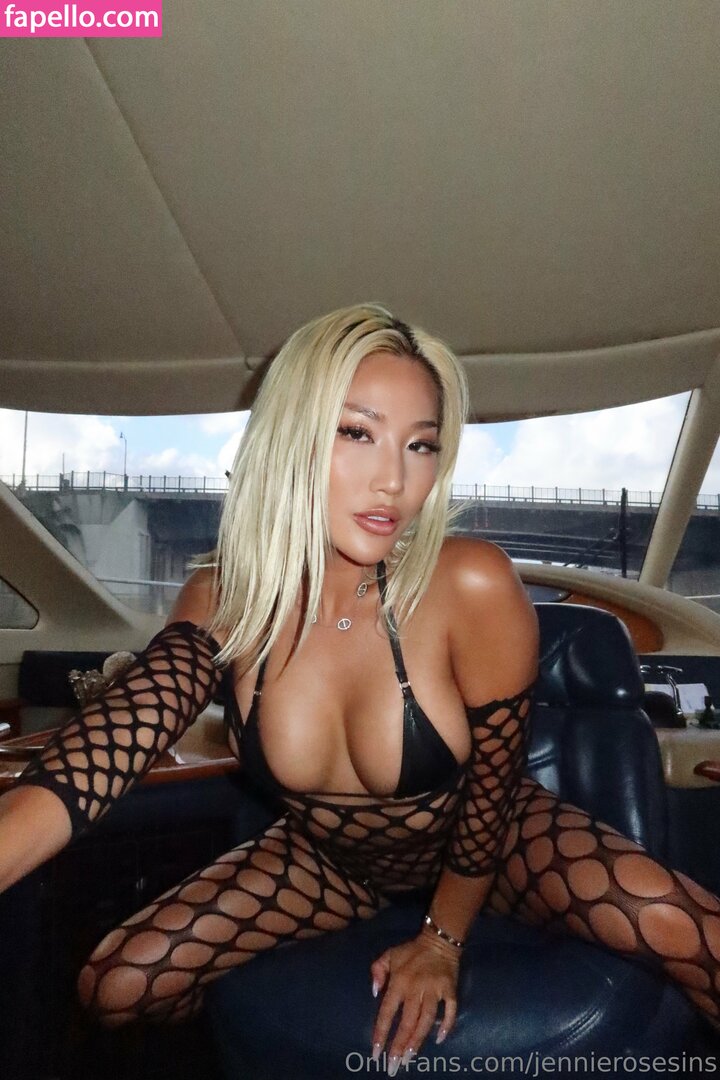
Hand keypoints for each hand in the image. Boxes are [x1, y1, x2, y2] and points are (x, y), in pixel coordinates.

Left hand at [370, 929, 460, 1073]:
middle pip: (407, 1022)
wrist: (439, 941)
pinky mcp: (450, 990)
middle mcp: (416, 989)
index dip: (381, 1033)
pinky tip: (439, 1039)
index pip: (387, 1012)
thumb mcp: (389, 955)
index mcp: (399, 981)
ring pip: (426, 1021)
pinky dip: (446, 1025)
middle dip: (399, 1046)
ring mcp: (435, 991)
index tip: (375, 1053)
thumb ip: (377, 971)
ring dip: (417, 1041)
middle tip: (393, 1066)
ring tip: (409, 1058)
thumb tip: (375, 993)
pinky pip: (450, 1011)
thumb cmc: (411, 952)